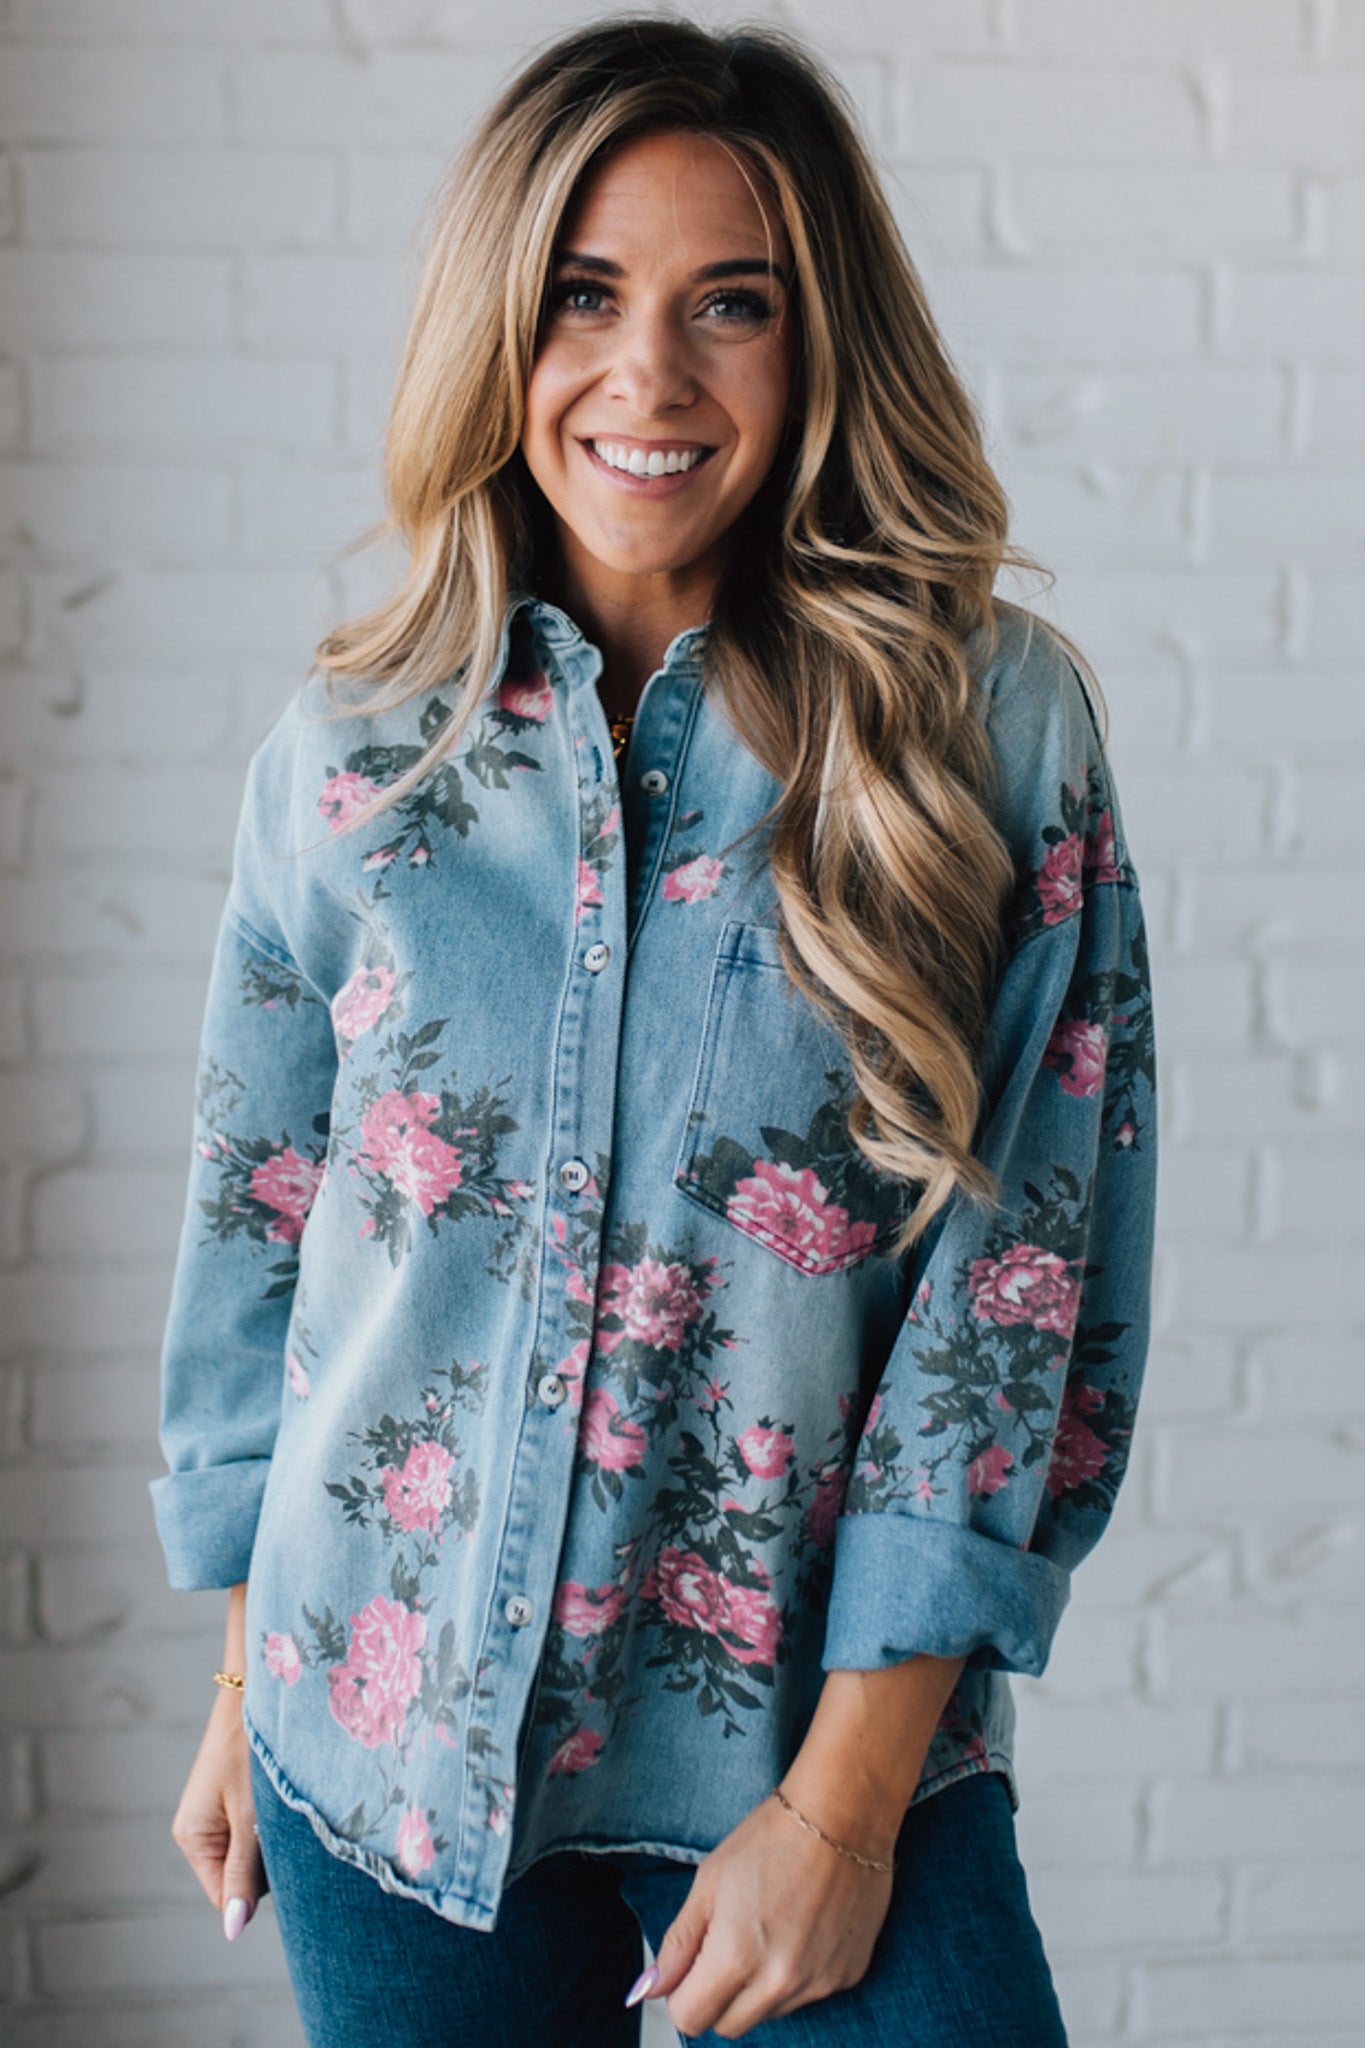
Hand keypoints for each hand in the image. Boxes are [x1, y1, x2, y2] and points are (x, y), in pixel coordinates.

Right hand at [171, 1685, 268, 1939]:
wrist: (257, 1692)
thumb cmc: (252, 1751)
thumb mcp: (251, 1818)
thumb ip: (242, 1873)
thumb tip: (231, 1930)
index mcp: (193, 1839)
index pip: (224, 1896)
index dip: (256, 1888)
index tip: (283, 1858)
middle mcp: (197, 1831)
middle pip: (238, 1878)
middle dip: (267, 1864)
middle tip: (285, 1827)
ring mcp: (213, 1815)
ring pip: (250, 1855)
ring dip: (272, 1842)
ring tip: (283, 1807)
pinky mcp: (230, 1800)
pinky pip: (253, 1831)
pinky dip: (271, 1824)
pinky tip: (281, 1801)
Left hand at [640, 1786, 894, 2039]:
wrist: (843, 1815)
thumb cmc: (774, 1837)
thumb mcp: (709, 1881)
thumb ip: (678, 1943)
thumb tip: (649, 1988)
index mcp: (737, 1956)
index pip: (690, 2018)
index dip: (683, 1993)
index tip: (692, 1966)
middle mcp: (780, 1981)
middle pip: (728, 2026)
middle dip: (718, 1995)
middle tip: (727, 1943)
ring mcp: (818, 1984)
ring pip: (768, 2013)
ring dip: (758, 1987)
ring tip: (769, 1928)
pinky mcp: (847, 1977)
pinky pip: (807, 1996)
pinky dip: (797, 1976)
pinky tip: (801, 1929)